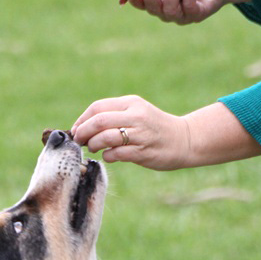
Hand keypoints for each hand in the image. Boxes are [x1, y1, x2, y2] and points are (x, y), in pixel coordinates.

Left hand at [71, 95, 191, 170]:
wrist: (184, 139)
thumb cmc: (154, 128)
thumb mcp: (136, 114)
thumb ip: (113, 117)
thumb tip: (83, 128)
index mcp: (131, 103)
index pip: (97, 107)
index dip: (82, 120)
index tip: (76, 131)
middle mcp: (135, 115)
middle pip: (98, 121)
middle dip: (83, 132)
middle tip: (79, 141)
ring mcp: (140, 134)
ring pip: (105, 137)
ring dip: (93, 145)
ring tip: (93, 148)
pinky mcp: (143, 151)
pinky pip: (116, 154)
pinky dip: (107, 156)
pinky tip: (110, 156)